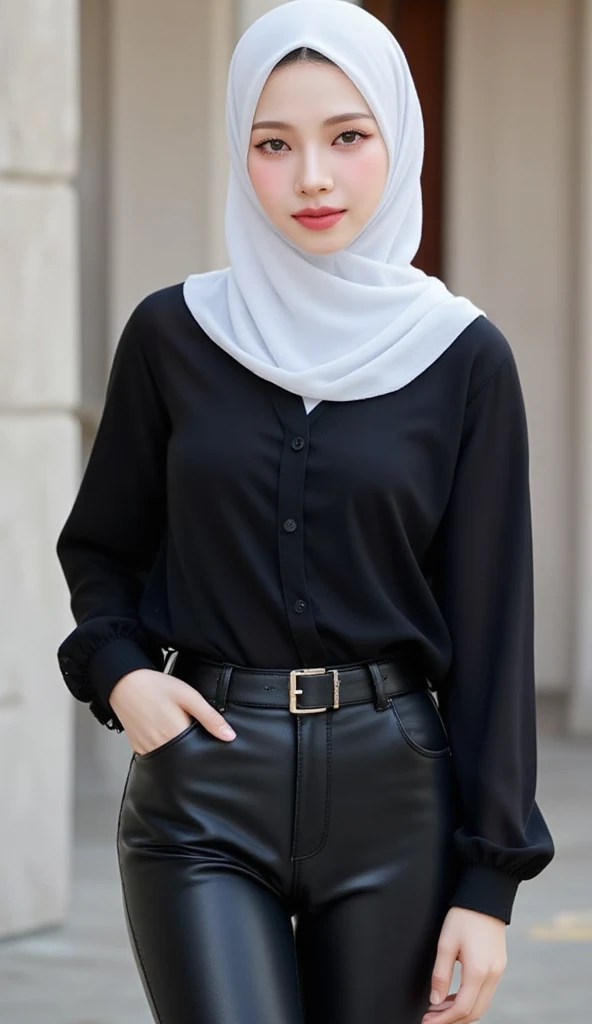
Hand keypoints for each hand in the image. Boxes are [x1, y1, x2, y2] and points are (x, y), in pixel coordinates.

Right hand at [108, 668, 236, 754]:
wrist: (124, 683)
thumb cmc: (155, 686)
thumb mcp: (189, 696)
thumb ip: (210, 717)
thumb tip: (229, 735)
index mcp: (175, 734)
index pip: (199, 753)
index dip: (207, 748)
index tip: (211, 742)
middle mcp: (160, 747)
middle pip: (185, 758)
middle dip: (193, 750)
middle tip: (192, 731)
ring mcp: (147, 750)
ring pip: (171, 759)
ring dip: (179, 751)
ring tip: (178, 730)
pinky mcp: (139, 749)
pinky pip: (157, 756)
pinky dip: (165, 749)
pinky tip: (166, 734)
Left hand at [421, 907, 506, 1023]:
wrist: (486, 897)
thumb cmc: (464, 916)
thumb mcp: (446, 943)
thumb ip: (440, 975)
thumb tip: (435, 1001)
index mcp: (478, 971)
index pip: (462, 1008)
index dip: (443, 1019)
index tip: (427, 1022)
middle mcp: (492, 975)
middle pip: (474, 1012)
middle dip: (451, 1019)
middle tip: (430, 1018)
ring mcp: (498, 971)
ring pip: (481, 1004)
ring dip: (460, 1011)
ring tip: (438, 1008)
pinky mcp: (499, 966)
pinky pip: (485, 993)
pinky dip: (469, 1000)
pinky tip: (453, 996)